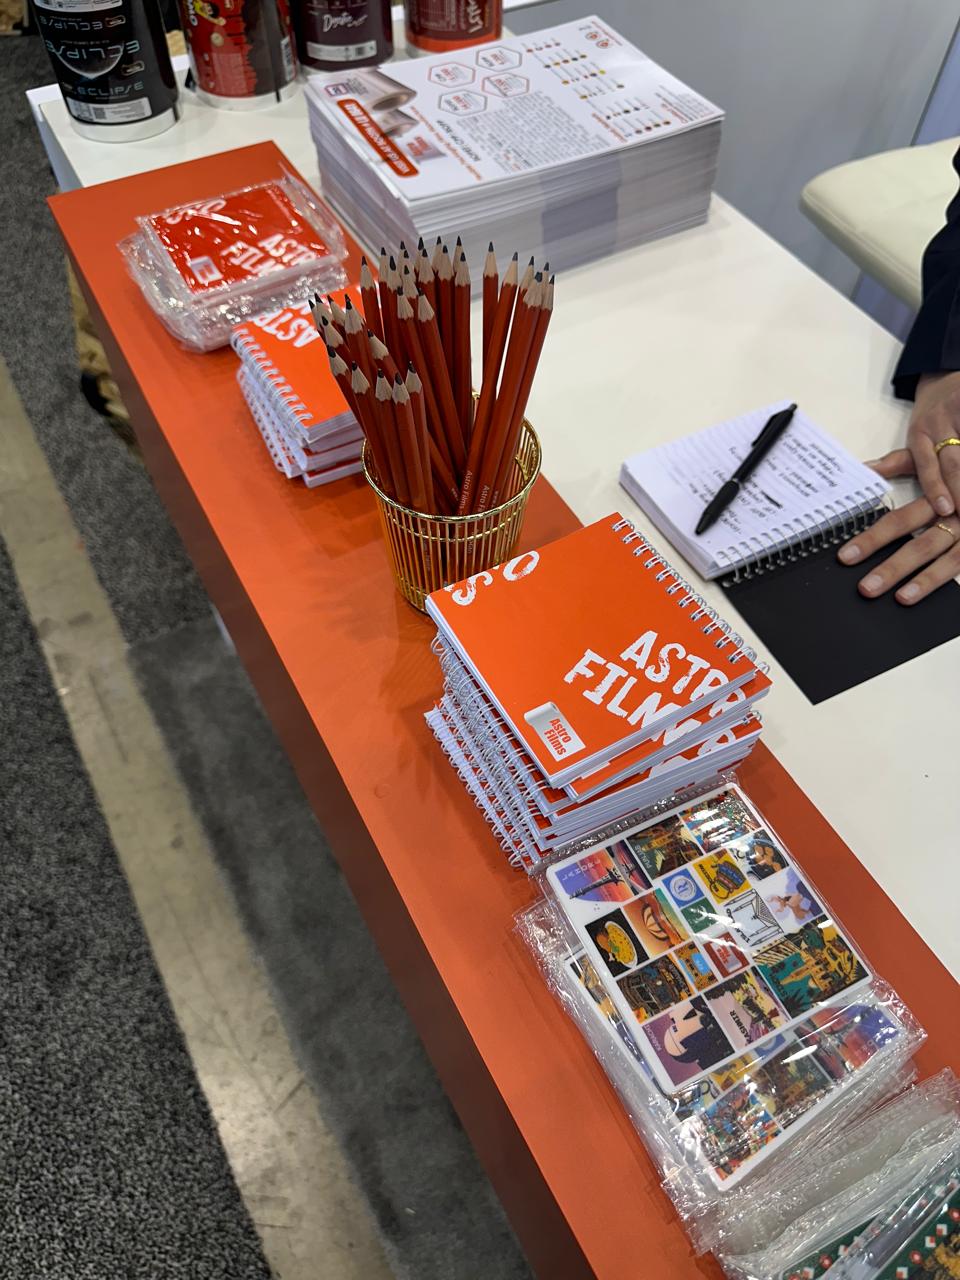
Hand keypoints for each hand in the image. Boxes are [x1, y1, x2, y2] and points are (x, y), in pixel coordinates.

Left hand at [838, 458, 959, 602]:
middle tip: (865, 587)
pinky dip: (946, 579)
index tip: (846, 556)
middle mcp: (956, 515)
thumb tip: (865, 468)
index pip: (899, 520)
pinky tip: (929, 594)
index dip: (872, 539)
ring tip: (899, 597)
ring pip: (947, 559)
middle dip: (892, 568)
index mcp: (938, 496)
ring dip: (923, 581)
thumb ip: (901, 463)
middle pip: (921, 544)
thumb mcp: (932, 456)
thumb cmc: (959, 469)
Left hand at [869, 371, 959, 516]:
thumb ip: (898, 461)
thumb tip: (868, 471)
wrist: (949, 378)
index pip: (927, 465)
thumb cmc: (934, 418)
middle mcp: (941, 424)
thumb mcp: (917, 436)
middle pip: (954, 463)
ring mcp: (959, 417)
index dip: (936, 487)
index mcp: (921, 433)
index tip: (945, 509)